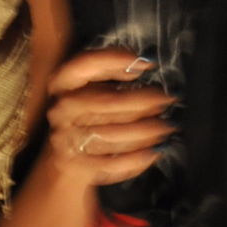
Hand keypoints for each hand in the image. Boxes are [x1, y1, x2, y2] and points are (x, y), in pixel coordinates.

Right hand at [45, 47, 176, 186]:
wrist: (64, 153)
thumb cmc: (86, 112)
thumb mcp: (94, 86)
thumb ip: (112, 72)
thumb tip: (142, 64)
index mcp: (62, 83)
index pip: (85, 65)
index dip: (114, 60)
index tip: (146, 63)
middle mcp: (60, 109)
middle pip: (104, 102)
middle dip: (139, 101)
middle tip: (166, 100)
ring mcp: (65, 138)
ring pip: (109, 135)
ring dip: (142, 132)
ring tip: (165, 127)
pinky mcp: (75, 165)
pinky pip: (109, 164)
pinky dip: (134, 160)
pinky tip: (153, 153)